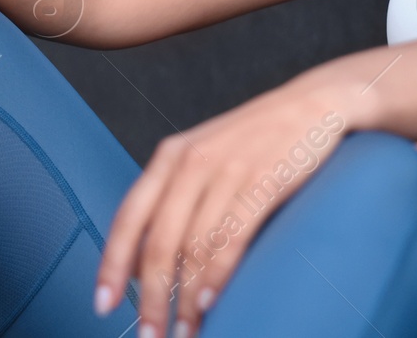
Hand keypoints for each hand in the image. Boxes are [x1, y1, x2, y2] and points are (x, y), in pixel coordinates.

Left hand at [92, 73, 352, 337]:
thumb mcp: (205, 158)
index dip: (111, 264)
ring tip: (185, 331)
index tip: (102, 305)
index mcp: (171, 156)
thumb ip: (174, 200)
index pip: (129, 216)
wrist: (313, 103)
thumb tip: (143, 264)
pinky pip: (231, 237)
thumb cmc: (257, 139)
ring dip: (186, 299)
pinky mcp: (263, 181)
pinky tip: (208, 302)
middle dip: (150, 297)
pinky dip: (216, 276)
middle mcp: (192, 161)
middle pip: (158, 241)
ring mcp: (227, 170)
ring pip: (194, 247)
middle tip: (149, 335)